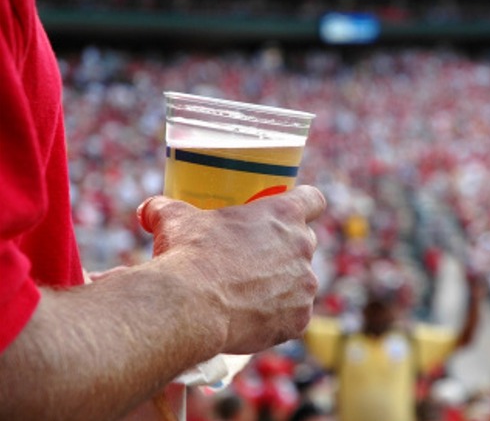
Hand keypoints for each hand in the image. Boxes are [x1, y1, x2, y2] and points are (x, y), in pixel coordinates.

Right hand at [137, 185, 326, 353]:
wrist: (191, 304)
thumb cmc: (188, 254)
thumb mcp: (174, 220)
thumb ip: (165, 209)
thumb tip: (147, 210)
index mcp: (283, 214)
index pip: (313, 199)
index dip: (303, 204)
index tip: (290, 213)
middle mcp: (302, 246)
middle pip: (304, 243)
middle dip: (285, 251)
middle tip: (256, 260)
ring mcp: (305, 285)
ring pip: (300, 283)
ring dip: (283, 287)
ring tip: (249, 295)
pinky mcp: (300, 319)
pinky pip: (295, 317)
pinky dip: (279, 319)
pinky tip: (255, 320)